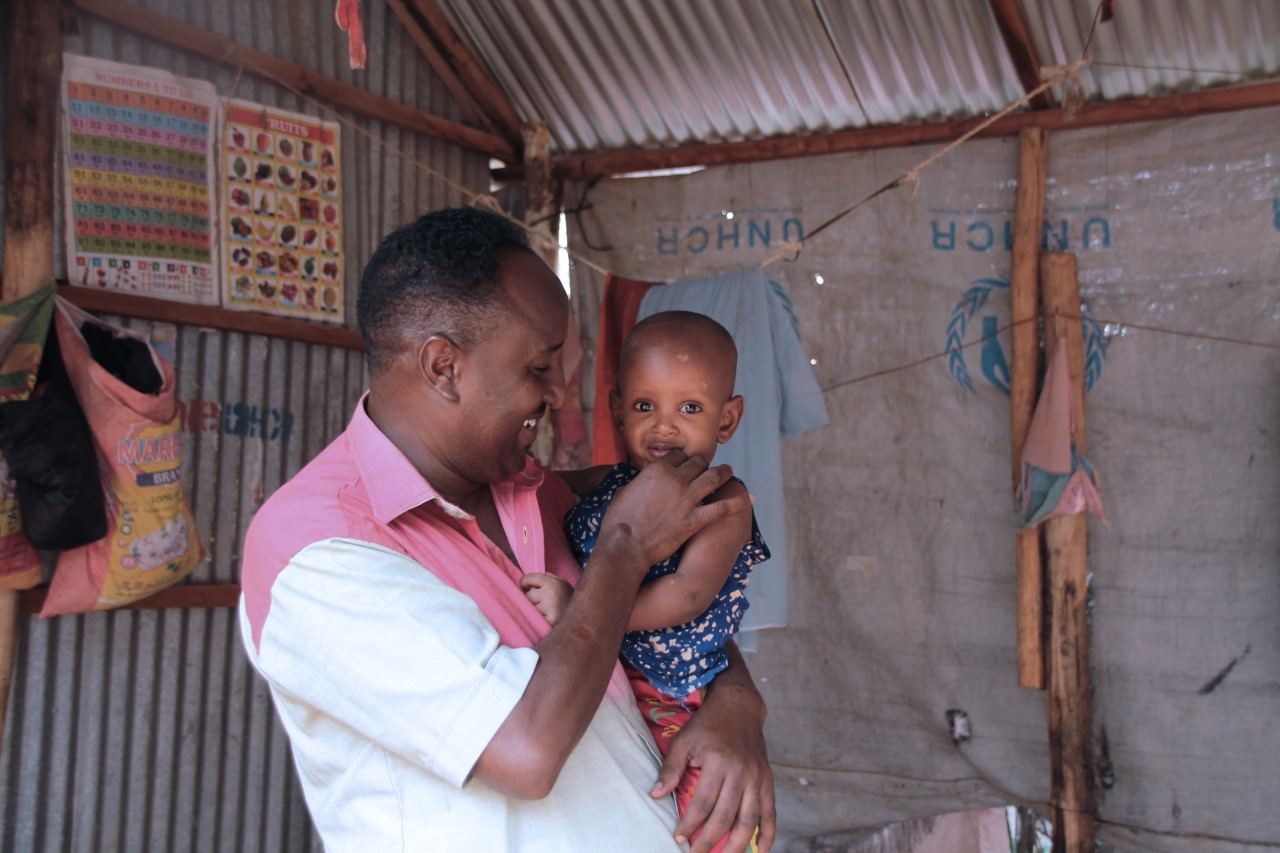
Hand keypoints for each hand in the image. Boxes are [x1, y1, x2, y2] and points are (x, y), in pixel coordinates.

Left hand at [520, 573, 572, 624]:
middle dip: (530, 600)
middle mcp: (550, 594)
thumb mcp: (563, 584)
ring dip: (533, 611)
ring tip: (544, 613)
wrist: (584, 620)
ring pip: (529, 609)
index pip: (530, 578)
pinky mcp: (548, 623)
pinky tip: (546, 621)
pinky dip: (537, 621)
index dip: (524, 582)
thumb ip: (549, 578)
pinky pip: (533, 620)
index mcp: (554, 583)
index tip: (524, 587)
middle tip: (538, 603)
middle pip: (527, 596)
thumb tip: (531, 578)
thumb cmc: (570, 601)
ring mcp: (549, 609)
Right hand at [601, 451, 753, 571]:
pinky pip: (722, 508)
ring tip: (730, 472)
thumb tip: (639, 482)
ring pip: (713, 478)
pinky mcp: (695, 519)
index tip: (687, 464)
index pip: (678, 456)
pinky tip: (749, 499)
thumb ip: (637, 483)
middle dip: (704, 464)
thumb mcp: (623, 491)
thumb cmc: (618, 521)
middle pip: (698, 463)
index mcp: (656, 470)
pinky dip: (737, 502)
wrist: (624, 546)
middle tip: (709, 467)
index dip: (684, 460)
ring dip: (724, 473)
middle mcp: (675, 479)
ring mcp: (687, 499)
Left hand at [652, 648, 774, 851]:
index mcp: (718, 762)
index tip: (678, 839)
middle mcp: (740, 772)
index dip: (689, 824)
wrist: (739, 707)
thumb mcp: (684, 740)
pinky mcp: (767, 780)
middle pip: (725, 816)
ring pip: (749, 819)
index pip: (703, 803)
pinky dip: (767, 834)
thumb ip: (670, 768)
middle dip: (709, 840)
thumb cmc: (707, 725)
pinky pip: (770, 812)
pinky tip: (760, 851)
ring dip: (737, 844)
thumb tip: (655, 795)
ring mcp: (756, 777)